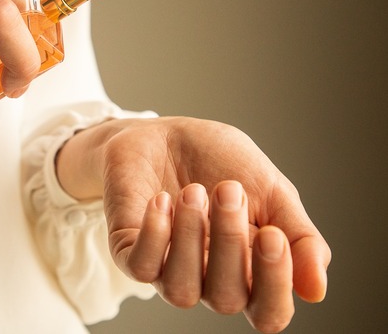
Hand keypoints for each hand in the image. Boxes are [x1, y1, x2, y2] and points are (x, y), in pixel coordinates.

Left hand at [55, 116, 330, 332]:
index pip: (268, 312)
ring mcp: (166, 269)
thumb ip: (300, 238)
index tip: (273, 234)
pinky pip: (141, 267)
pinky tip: (162, 200)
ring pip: (181, 291)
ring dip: (190, 240)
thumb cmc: (221, 163)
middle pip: (226, 299)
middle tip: (229, 189)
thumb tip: (315, 290)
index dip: (274, 285)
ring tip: (193, 191)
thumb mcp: (273, 192)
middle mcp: (208, 280)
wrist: (165, 132)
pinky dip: (154, 236)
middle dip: (230, 243)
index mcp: (249, 272)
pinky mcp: (128, 251)